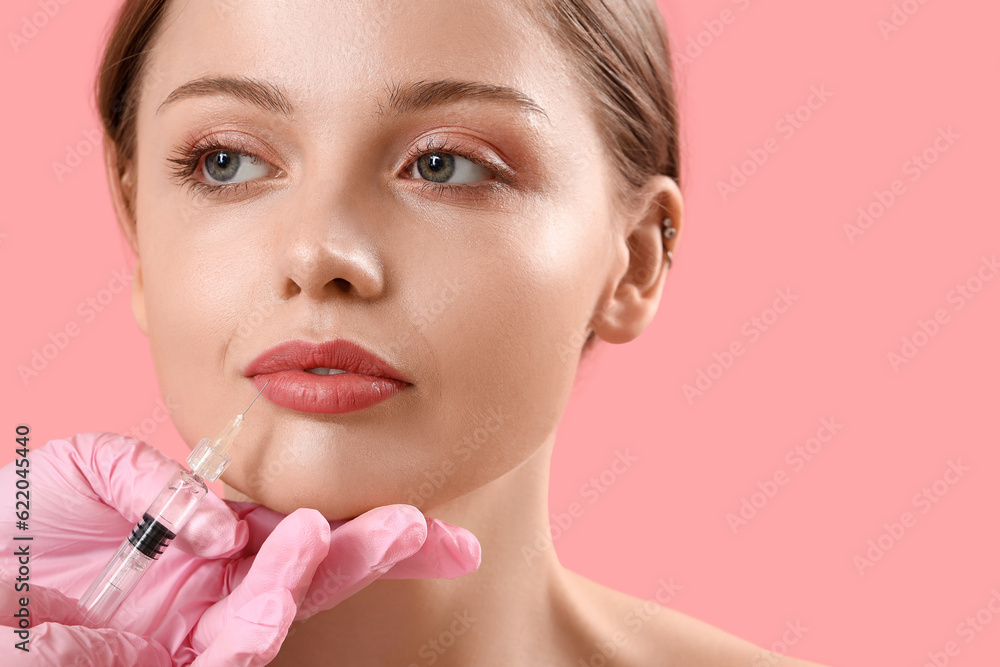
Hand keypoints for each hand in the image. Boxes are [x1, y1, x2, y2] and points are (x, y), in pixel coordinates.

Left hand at [0, 432, 480, 664]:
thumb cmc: (16, 524)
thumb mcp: (93, 470)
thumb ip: (162, 484)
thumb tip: (223, 528)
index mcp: (210, 549)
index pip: (304, 537)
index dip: (370, 532)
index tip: (433, 526)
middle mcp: (210, 598)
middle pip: (311, 580)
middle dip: (372, 556)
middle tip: (428, 532)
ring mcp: (182, 642)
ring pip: (270, 624)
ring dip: (303, 582)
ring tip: (325, 538)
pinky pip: (217, 664)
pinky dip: (248, 633)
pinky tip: (268, 607)